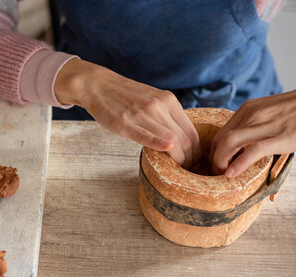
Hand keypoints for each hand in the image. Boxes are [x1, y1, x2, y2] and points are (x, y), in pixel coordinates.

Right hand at [54, 58, 200, 167]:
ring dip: (177, 160)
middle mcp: (158, 106)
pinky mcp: (124, 123)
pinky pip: (145, 135)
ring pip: (170, 140)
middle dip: (189, 160)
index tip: (193, 163)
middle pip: (185, 139)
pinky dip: (158, 143)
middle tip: (187, 172)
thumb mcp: (152, 98)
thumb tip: (181, 138)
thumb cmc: (125, 96)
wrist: (98, 85)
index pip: (192, 132)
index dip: (197, 152)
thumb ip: (167, 115)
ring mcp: (141, 114)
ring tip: (177, 171)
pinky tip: (167, 149)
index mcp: (168, 101)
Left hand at [210, 88, 295, 177]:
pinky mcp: (279, 137)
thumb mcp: (268, 112)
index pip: (220, 133)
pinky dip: (239, 164)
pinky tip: (231, 174)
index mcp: (248, 109)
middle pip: (220, 139)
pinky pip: (253, 150)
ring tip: (222, 174)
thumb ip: (253, 123)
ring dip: (220, 161)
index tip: (217, 164)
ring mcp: (265, 124)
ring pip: (229, 143)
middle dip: (213, 159)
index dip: (214, 152)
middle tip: (217, 173)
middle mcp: (252, 114)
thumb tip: (241, 144)